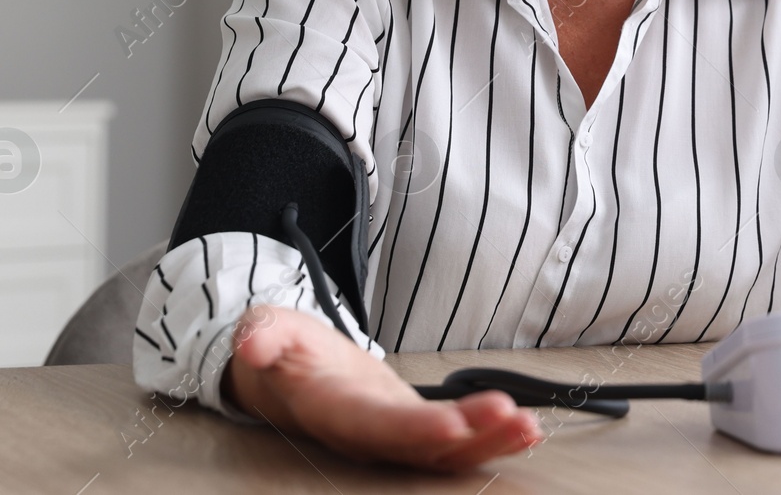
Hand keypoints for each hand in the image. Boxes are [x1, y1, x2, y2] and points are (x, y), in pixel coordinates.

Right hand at [222, 305, 541, 470]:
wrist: (288, 372)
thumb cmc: (281, 352)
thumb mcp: (266, 330)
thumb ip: (263, 335)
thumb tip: (252, 343)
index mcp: (330, 409)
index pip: (373, 425)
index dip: (412, 430)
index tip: (451, 424)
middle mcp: (365, 432)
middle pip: (419, 445)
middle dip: (467, 437)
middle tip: (509, 417)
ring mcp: (392, 435)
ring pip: (443, 451)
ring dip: (488, 442)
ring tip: (527, 427)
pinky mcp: (412, 429)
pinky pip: (453, 442)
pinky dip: (490, 438)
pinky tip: (524, 431)